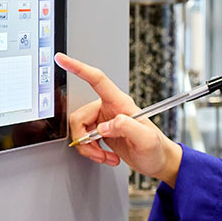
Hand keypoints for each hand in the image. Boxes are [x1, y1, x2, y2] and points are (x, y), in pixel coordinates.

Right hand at [56, 53, 181, 186]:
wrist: (158, 161)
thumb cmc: (157, 148)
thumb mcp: (146, 139)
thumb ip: (127, 127)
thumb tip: (104, 126)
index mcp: (120, 103)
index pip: (97, 80)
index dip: (78, 68)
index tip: (62, 59)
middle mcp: (110, 109)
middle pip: (80, 116)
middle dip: (84, 139)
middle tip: (98, 152)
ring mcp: (105, 121)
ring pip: (80, 131)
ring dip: (90, 149)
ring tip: (106, 156)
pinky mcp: (102, 133)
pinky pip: (85, 140)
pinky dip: (93, 152)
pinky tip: (107, 156)